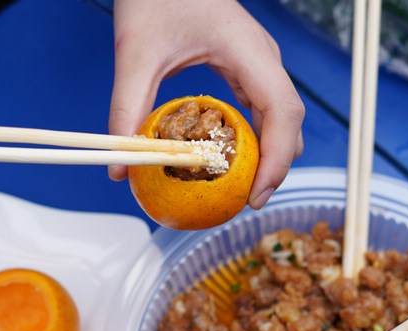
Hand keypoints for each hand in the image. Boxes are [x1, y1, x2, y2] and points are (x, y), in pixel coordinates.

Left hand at [107, 0, 303, 208]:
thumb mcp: (135, 54)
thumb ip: (125, 109)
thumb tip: (118, 167)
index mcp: (248, 50)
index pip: (282, 111)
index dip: (277, 159)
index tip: (255, 195)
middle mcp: (263, 58)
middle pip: (289, 121)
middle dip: (276, 166)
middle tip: (245, 202)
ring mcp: (258, 63)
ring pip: (279, 118)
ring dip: (267, 156)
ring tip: (238, 190)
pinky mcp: (245, 68)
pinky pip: (259, 111)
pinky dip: (251, 140)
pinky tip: (226, 162)